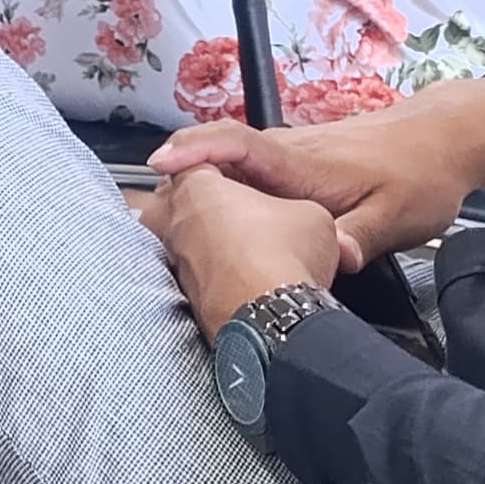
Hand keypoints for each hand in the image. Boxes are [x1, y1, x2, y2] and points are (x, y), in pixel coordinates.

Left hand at [138, 165, 352, 338]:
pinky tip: (243, 282)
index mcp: (197, 185)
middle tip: (249, 218)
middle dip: (214, 208)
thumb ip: (296, 206)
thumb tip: (303, 221)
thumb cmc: (283, 260)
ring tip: (249, 254)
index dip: (227, 175)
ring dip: (212, 245)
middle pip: (187, 201)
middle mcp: (173, 219)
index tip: (247, 186)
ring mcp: (173, 259)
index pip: (199, 164)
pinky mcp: (180, 294)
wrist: (271, 319)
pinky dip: (213, 276)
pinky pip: (195, 275)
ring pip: (189, 240)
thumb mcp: (312, 213)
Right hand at [146, 77, 484, 274]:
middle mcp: (290, 152)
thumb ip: (360, 236)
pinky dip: (223, 185)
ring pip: (232, 163)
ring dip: (198, 183)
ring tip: (168, 222)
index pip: (239, 144)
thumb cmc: (422, 176)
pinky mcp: (297, 163)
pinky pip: (248, 170)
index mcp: (305, 163)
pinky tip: (219, 218)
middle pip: (220, 154)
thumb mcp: (400, 216)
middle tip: (145, 214)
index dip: (197, 150)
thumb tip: (330, 261)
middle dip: (178, 175)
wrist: (444, 140)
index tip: (160, 163)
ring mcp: (292, 154)